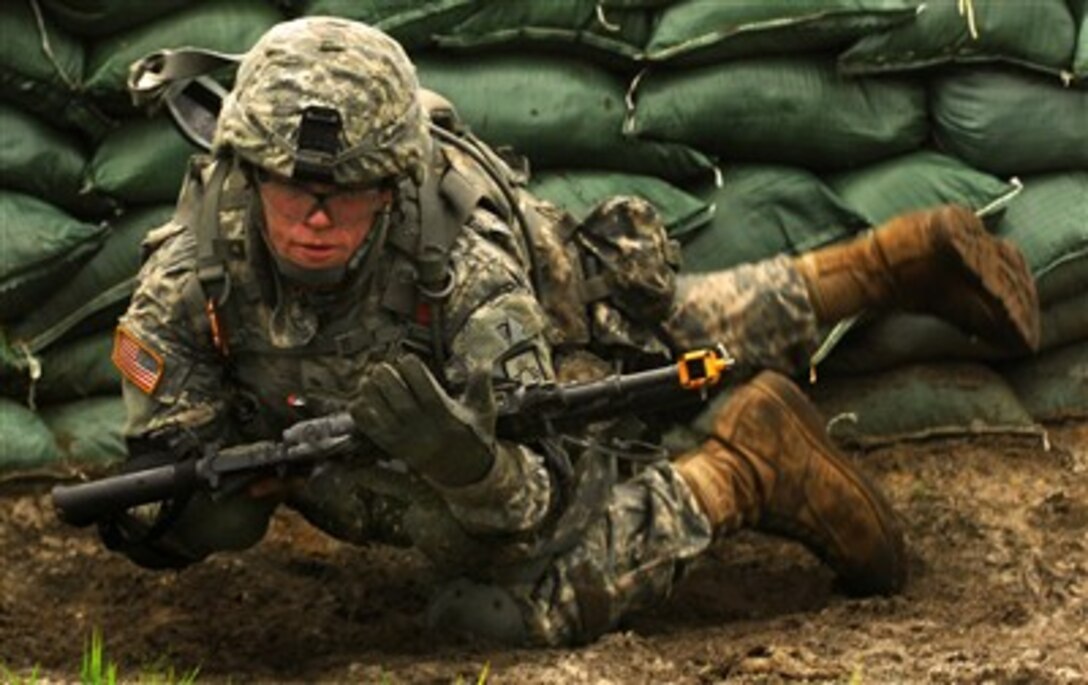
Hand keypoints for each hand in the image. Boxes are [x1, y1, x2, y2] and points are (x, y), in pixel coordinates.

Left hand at [351, 355, 496, 486]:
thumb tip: (484, 361)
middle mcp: (426, 430)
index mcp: (447, 418)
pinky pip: (375, 435)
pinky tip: (357, 402)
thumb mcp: (484, 410)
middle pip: (403, 406)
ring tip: (366, 381)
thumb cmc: (473, 434)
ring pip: (387, 419)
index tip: (407, 359)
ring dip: (373, 398)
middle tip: (379, 366)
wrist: (463, 471)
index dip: (416, 376)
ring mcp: (409, 441)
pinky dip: (363, 420)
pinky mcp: (396, 449)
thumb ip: (481, 386)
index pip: (430, 394)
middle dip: (389, 384)